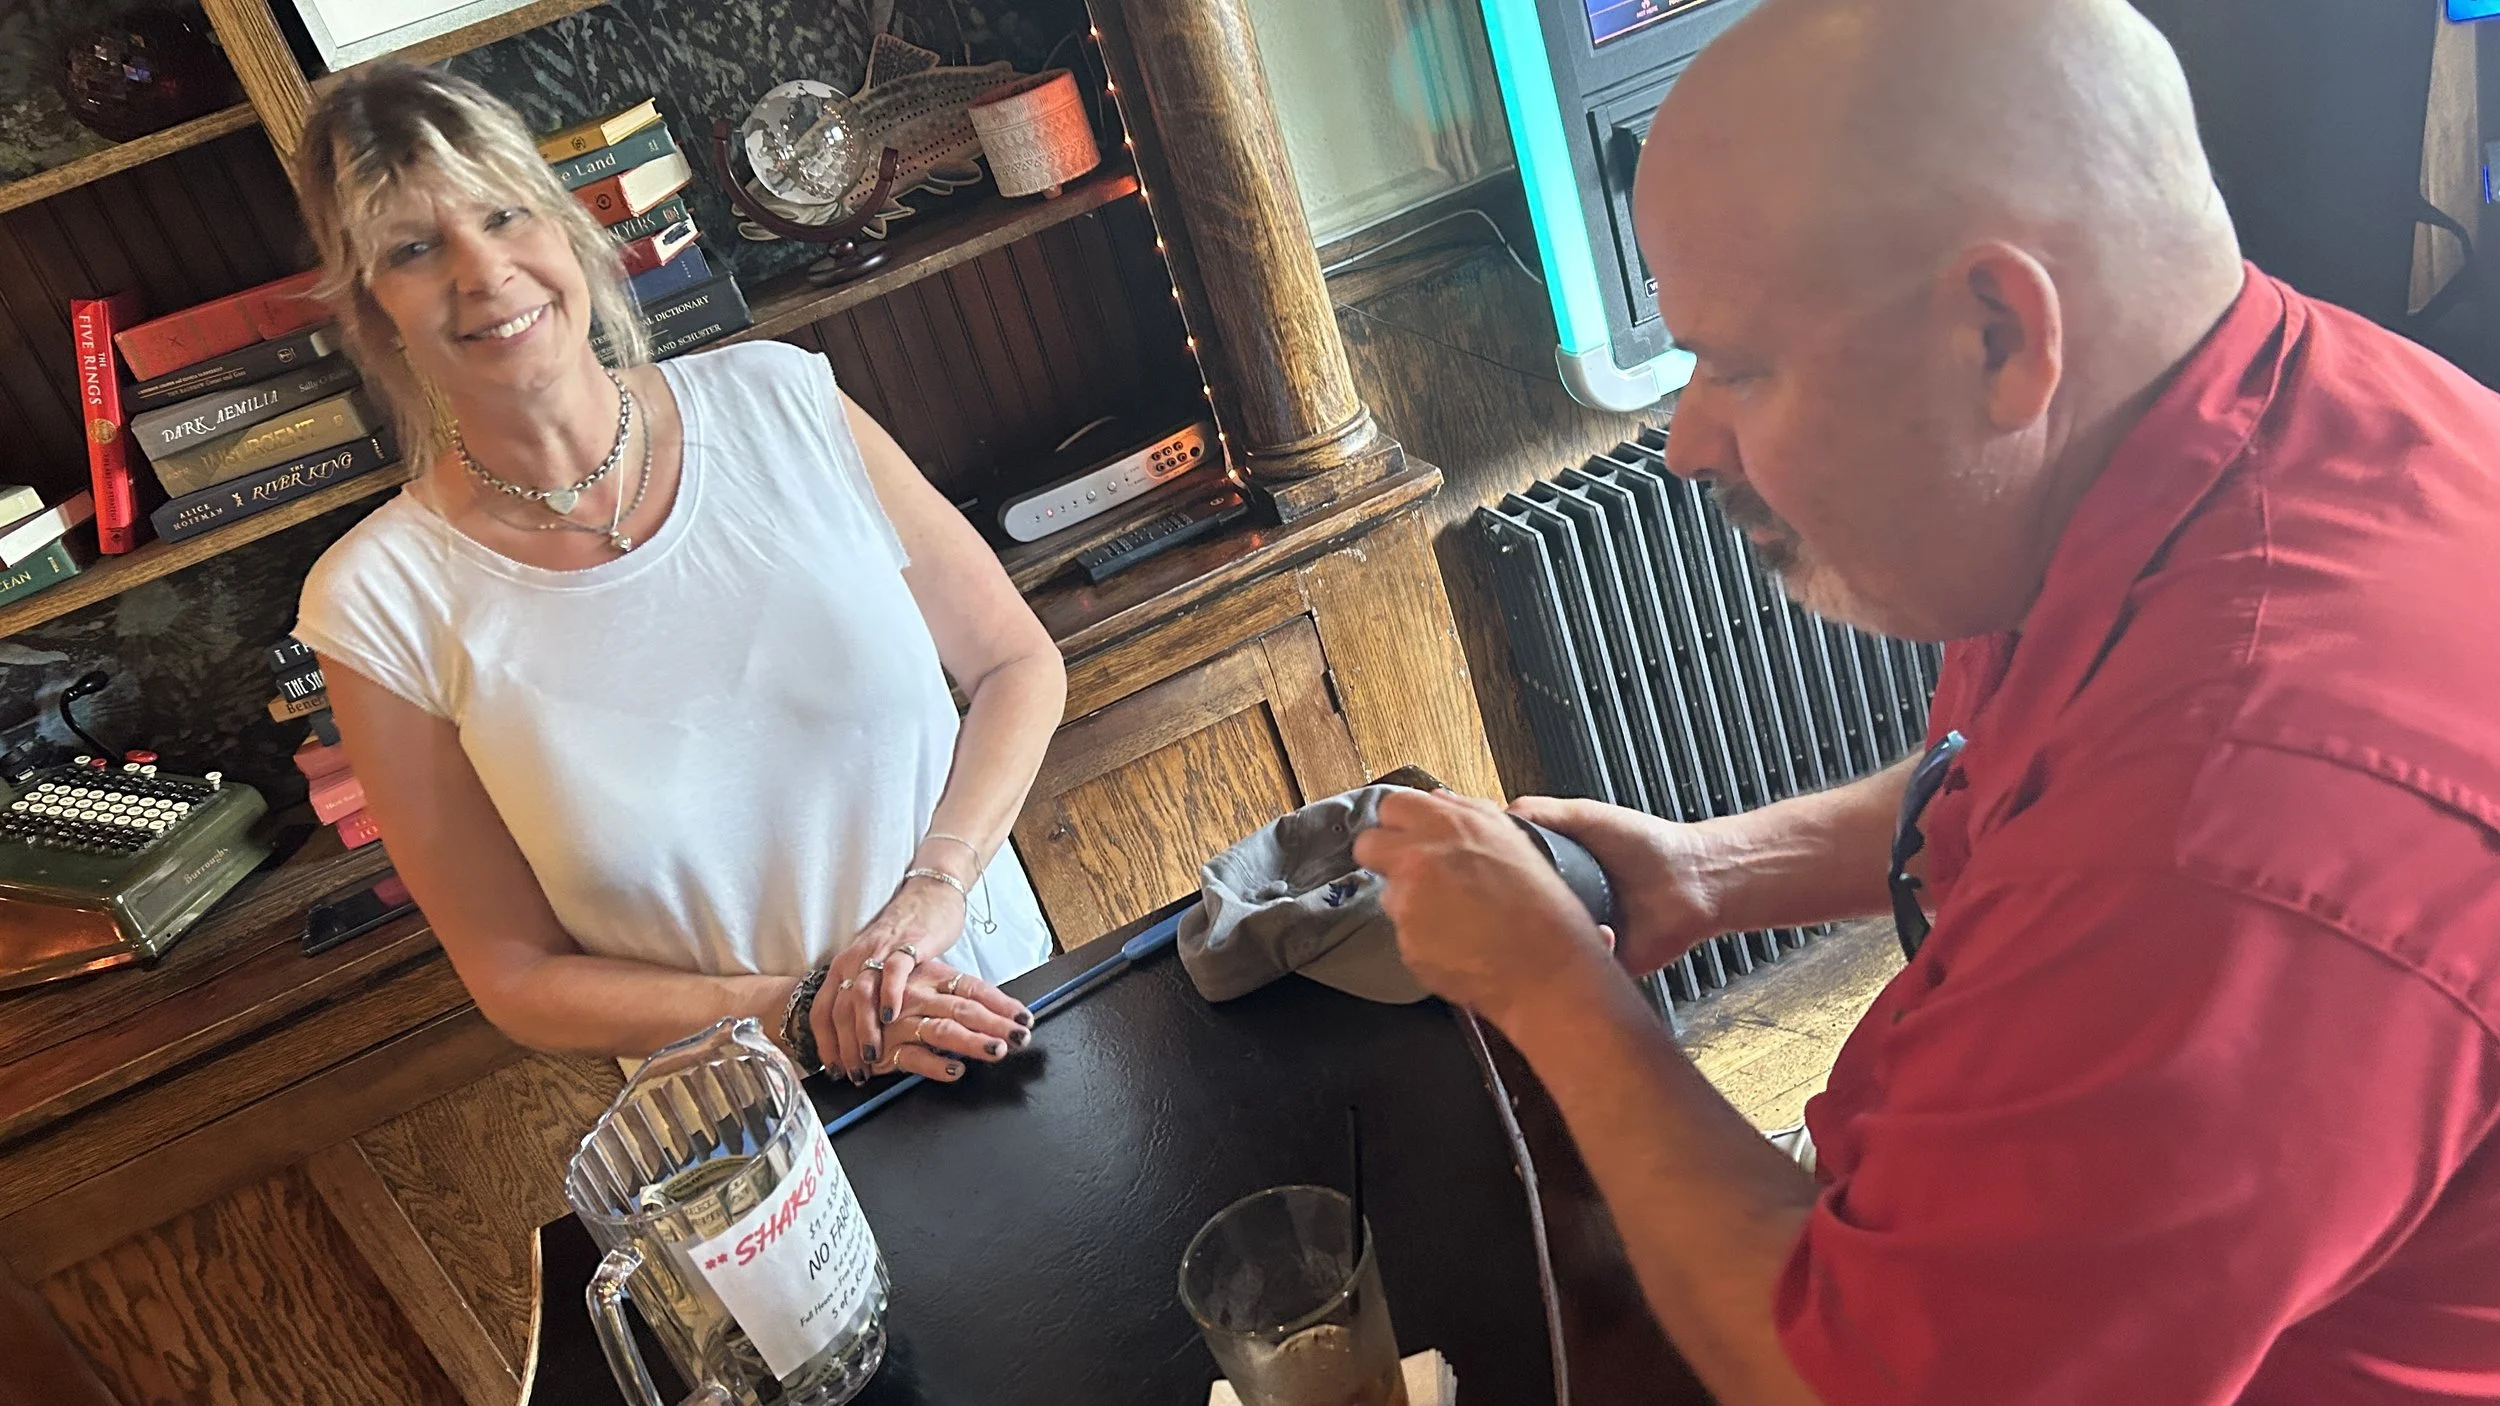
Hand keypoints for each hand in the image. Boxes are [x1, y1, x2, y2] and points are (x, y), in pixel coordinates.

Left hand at [814, 876, 967, 1082]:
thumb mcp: (876, 969)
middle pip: (838, 1009)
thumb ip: (866, 997)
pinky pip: (892, 971)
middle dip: (843, 1046)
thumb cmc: (904, 939)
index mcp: (843, 967)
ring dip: (863, 1029)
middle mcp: (854, 959)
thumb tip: (858, 1038)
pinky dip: (889, 994)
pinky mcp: (906, 943)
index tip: (833, 1070)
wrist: (929, 896)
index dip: (825, 1044)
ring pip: (860, 994)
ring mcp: (879, 951)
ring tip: (871, 1056)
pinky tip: (891, 1016)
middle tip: (854, 1074)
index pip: (822, 1011)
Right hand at [864, 959, 1032, 1081]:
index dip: (1002, 1004)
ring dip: (972, 1042)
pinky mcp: (887, 1048)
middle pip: (964, 1009)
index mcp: (931, 978)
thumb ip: (955, 1000)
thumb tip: (999, 1014)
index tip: (1025, 1018)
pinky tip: (956, 1069)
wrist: (841, 1006)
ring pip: (942, 1031)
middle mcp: (918, 997)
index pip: (974, 989)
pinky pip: (913, 1057)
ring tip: (996, 1050)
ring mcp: (902, 1022)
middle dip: (996, 1024)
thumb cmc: (892, 1000)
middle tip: (1020, 1037)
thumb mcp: (925, 988)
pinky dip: (936, 1064)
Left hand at [1352, 788, 1617, 1027]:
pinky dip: (1423, 938)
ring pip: (1388, 894)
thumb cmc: (1542, 911)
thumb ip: (1468, 814)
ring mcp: (1408, 903)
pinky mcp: (1406, 943)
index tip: (1408, 835)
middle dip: (1385, 857)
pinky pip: (1403, 934)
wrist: (1548, 970)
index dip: (1400, 823)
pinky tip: (1456, 940)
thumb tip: (1438, 802)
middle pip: (1368, 846)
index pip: (1392, 806)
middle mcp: (1419, 858)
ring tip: (1455, 916)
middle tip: (1414, 873)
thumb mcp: (1513, 841)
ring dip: (1410, 902)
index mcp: (1448, 825)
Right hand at [1509, 795, 1723, 976]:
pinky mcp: (1605, 962)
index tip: (1487, 883)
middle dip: (1521, 917)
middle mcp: (1567, 906)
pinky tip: (1607, 929)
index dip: (1498, 886)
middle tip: (1518, 910)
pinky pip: (1583, 969)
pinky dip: (1592, 949)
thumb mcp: (1584, 816)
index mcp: (1556, 875)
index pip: (1512, 886)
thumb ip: (1539, 813)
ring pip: (1549, 949)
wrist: (1693, 877)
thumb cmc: (1648, 844)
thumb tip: (1493, 817)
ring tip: (1568, 918)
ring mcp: (1585, 935)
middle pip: (1524, 921)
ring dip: (1555, 938)